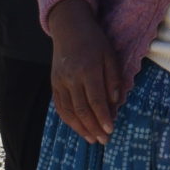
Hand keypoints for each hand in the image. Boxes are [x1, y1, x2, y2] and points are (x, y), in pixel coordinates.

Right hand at [48, 0, 125, 144]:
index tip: (111, 130)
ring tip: (92, 139)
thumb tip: (115, 102)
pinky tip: (78, 127)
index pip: (96, 100)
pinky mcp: (54, 84)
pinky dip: (69, 119)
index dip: (103, 117)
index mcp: (88, 70)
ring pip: (69, 111)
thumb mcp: (111, 55)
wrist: (69, 28)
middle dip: (94, 127)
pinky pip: (60, 106)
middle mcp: (71, 78)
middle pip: (82, 109)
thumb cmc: (95, 42)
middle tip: (104, 140)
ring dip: (81, 128)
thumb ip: (113, 79)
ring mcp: (60, 82)